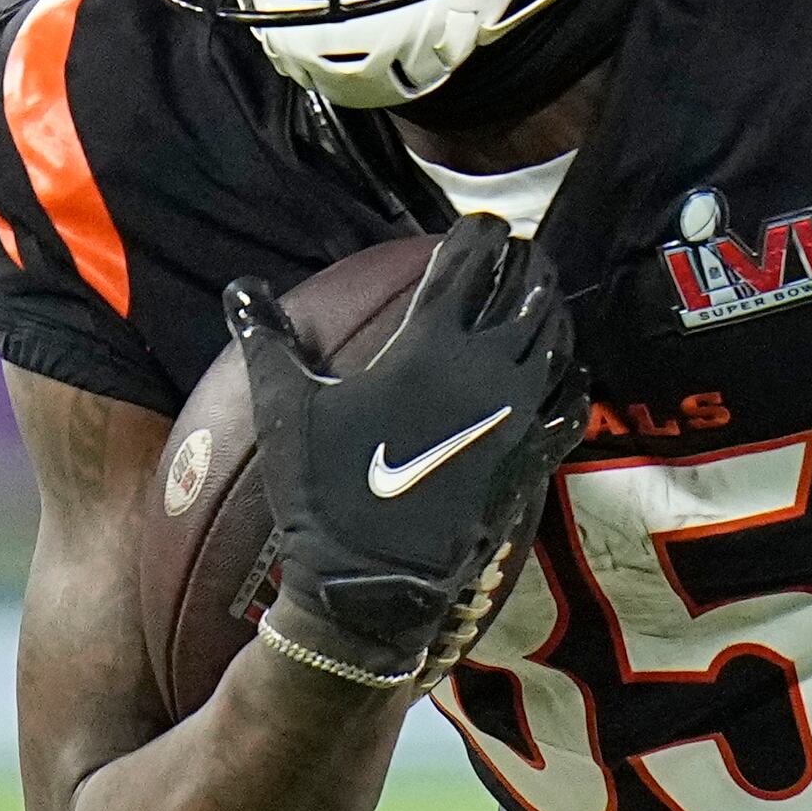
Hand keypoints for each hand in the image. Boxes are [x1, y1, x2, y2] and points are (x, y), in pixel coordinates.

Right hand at [224, 218, 586, 669]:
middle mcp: (485, 368)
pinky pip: (572, 399)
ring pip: (557, 336)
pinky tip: (567, 366)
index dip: (481, 233)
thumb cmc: (325, 494)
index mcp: (429, 344)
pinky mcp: (534, 454)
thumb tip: (239, 287)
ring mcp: (519, 412)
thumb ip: (266, 339)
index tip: (480, 225)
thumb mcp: (286, 410)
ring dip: (550, 307)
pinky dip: (572, 373)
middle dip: (525, 262)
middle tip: (517, 253)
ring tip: (539, 295)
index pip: (473, 260)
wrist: (374, 585)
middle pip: (529, 288)